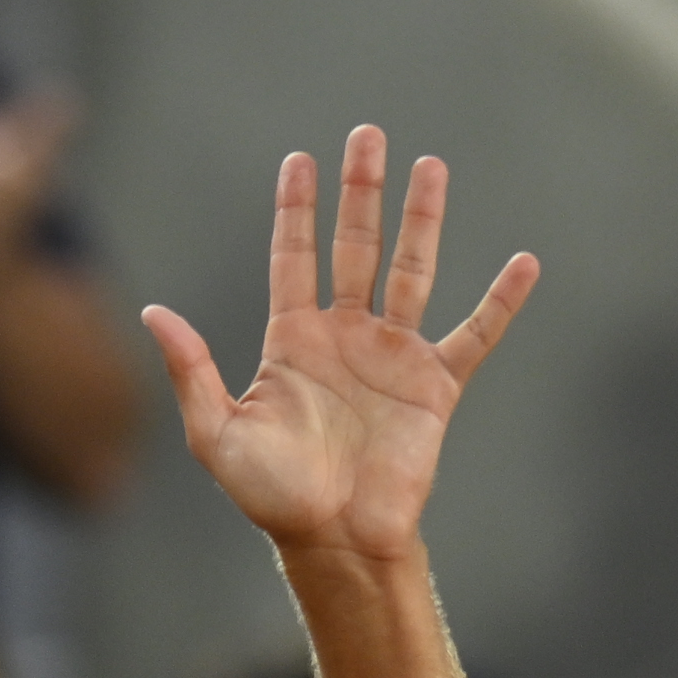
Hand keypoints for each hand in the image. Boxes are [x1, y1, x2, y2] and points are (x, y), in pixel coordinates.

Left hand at [142, 127, 537, 569]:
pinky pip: (474, 334)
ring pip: (410, 270)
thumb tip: (152, 312)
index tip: (299, 160)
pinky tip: (525, 263)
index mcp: (293, 340)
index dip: (297, 210)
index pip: (294, 257)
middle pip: (355, 246)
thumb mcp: (217, 433)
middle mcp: (346, 337)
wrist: (336, 541)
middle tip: (368, 136)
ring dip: (421, 219)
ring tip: (430, 165)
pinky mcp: (434, 386)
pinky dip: (500, 301)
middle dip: (361, 192)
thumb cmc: (272, 495)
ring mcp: (392, 356)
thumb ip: (191, 370)